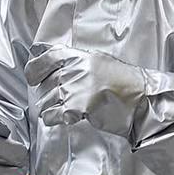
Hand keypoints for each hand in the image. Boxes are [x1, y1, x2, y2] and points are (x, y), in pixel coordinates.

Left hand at [24, 44, 145, 136]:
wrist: (141, 100)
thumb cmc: (123, 82)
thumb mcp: (98, 61)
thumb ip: (75, 62)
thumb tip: (52, 65)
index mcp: (77, 56)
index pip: (44, 58)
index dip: (34, 69)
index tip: (33, 78)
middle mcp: (73, 70)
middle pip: (44, 84)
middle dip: (47, 94)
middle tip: (58, 98)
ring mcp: (74, 89)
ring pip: (45, 101)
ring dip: (50, 107)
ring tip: (65, 108)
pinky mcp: (76, 108)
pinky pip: (51, 115)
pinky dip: (53, 118)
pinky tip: (64, 117)